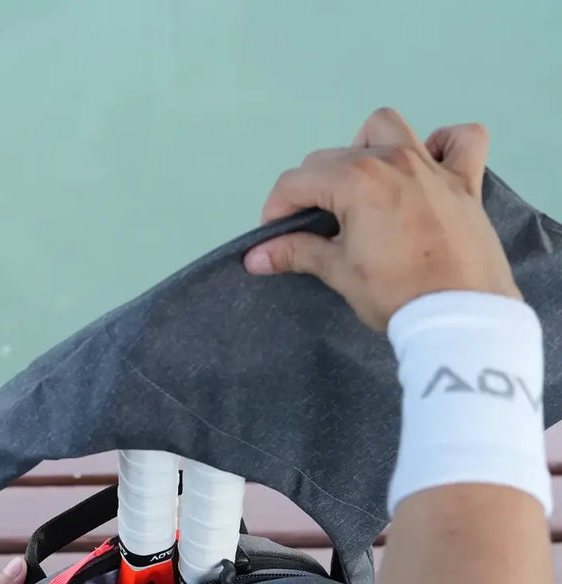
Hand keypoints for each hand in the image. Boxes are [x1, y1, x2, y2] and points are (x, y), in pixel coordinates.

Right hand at [244, 108, 521, 330]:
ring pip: (388, 128)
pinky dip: (444, 145)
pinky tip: (430, 167)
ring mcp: (432, 166)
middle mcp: (392, 159)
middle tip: (313, 229)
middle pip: (334, 157)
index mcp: (356, 181)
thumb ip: (297, 253)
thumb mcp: (340, 273)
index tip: (275, 237)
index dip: (277, 210)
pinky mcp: (466, 182)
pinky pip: (461, 140)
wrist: (460, 316)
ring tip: (363, 185)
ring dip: (366, 147)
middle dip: (313, 189)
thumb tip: (254, 256)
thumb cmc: (396, 295)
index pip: (297, 182)